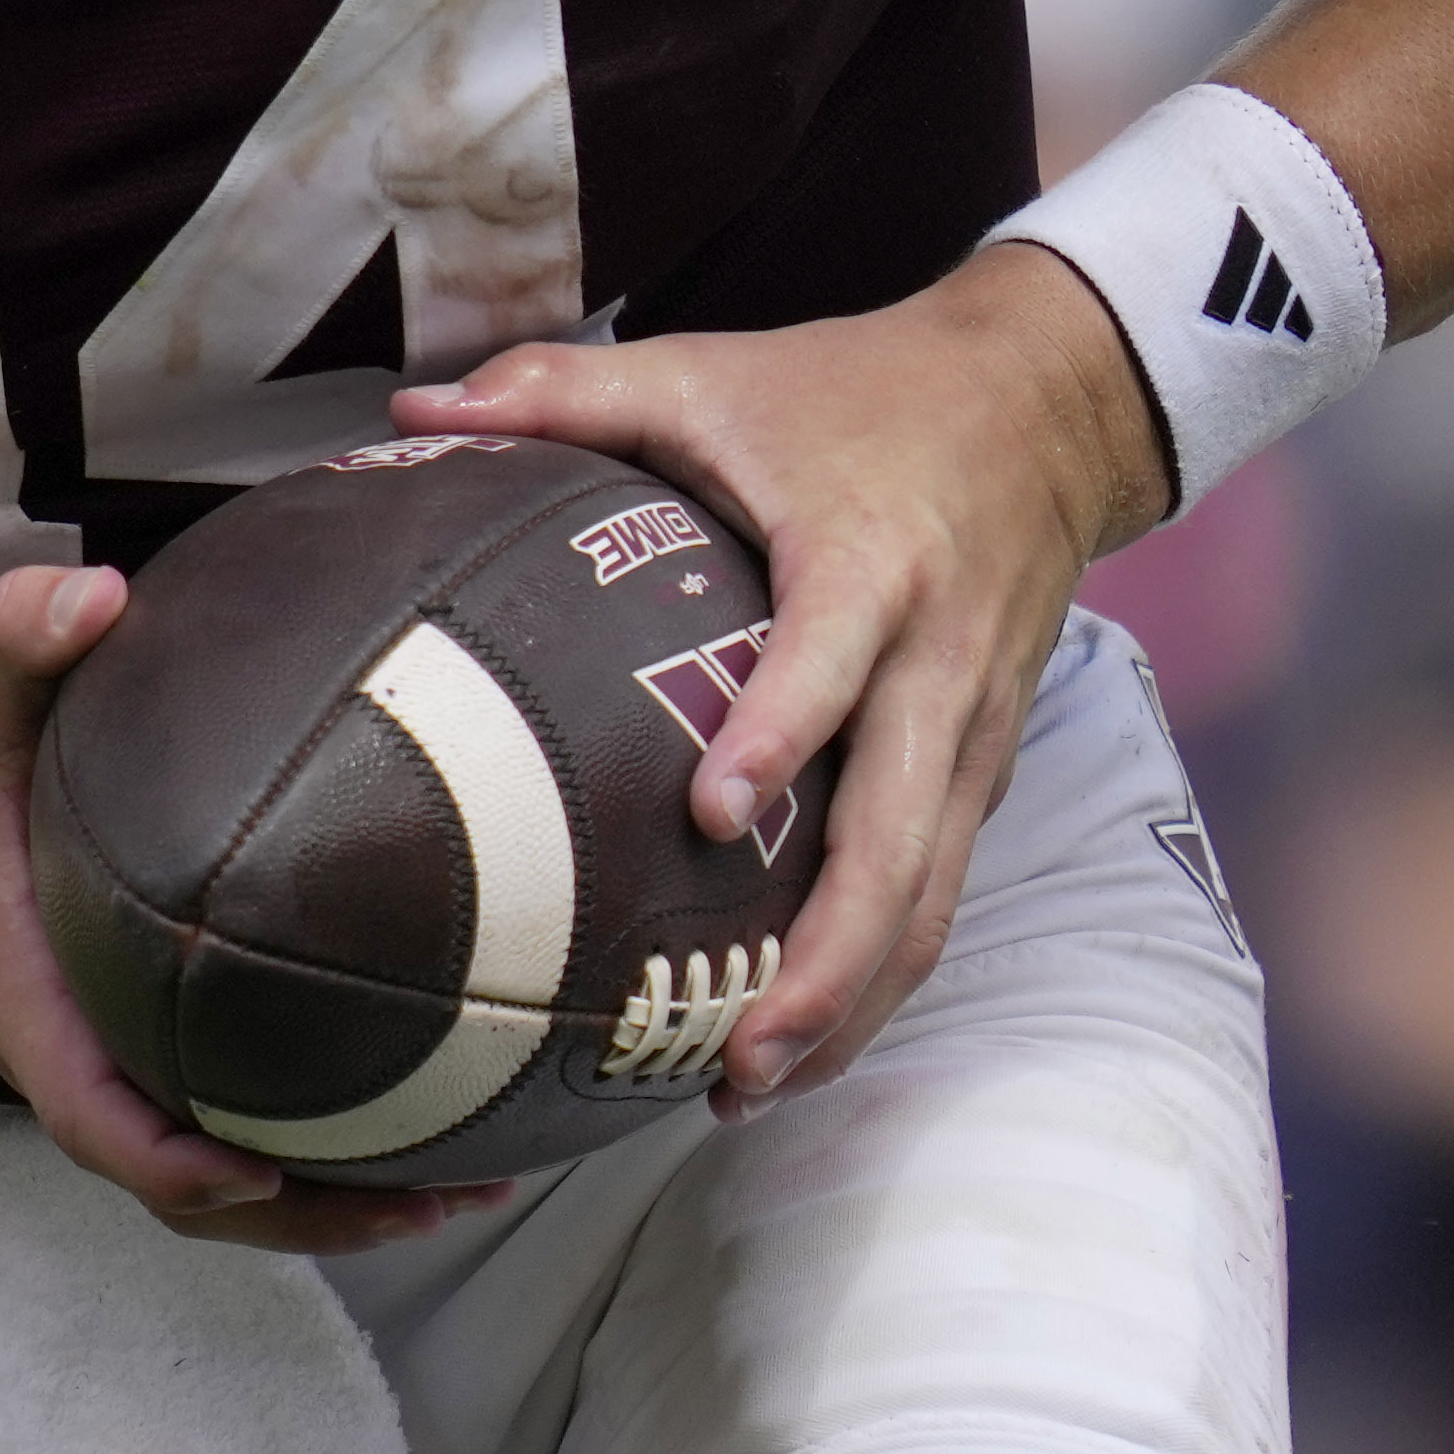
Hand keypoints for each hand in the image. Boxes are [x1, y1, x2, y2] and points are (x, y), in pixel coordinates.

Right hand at [0, 569, 491, 1255]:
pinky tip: (415, 1113)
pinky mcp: (132, 1022)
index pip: (84, 1110)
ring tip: (461, 1183)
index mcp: (13, 976)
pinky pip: (217, 1112)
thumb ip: (20, 629)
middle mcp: (56, 1035)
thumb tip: (94, 598)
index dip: (171, 1160)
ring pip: (204, 1166)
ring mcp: (96, 1039)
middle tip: (437, 1200)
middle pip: (171, 1178)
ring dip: (325, 1194)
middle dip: (298, 1209)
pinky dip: (311, 1137)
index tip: (263, 1172)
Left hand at [396, 243, 1167, 1108]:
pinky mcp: (984, 765)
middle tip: (734, 1050)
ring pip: (931, 893)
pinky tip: (804, 1040)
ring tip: (749, 1084)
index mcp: (870, 561)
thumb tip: (410, 404)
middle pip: (902, 835)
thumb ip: (563, 392)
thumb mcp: (711, 370)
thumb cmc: (854, 390)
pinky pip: (942, 887)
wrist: (1043, 402)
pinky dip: (882, 973)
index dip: (781, 732)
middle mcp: (935, 660)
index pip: (831, 659)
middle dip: (826, 960)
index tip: (710, 813)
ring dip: (854, 1002)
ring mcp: (971, 727)